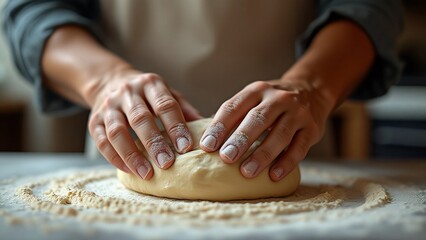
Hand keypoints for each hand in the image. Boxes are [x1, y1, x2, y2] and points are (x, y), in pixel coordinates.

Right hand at [88, 69, 201, 179]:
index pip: (165, 104)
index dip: (176, 126)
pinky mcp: (94, 120)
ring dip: (132, 154)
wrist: (110, 81)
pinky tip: (128, 170)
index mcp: (151, 84)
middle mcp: (128, 93)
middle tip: (167, 164)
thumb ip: (184, 109)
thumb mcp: (167, 93)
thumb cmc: (147, 94)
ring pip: (117, 131)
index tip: (186, 148)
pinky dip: (114, 157)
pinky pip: (101, 141)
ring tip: (146, 173)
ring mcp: (109, 106)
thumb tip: (207, 127)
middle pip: (140, 118)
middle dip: (154, 142)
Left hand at [199, 75, 332, 180]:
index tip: (207, 146)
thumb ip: (234, 116)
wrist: (311, 91)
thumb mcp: (253, 99)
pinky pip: (299, 148)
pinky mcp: (312, 129)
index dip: (219, 126)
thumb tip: (207, 142)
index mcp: (256, 90)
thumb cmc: (271, 103)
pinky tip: (274, 175)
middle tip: (225, 158)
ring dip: (262, 155)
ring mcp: (297, 113)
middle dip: (240, 139)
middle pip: (258, 119)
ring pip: (280, 135)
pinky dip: (286, 163)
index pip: (234, 107)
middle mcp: (278, 98)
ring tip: (246, 172)